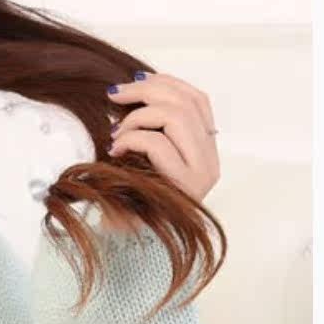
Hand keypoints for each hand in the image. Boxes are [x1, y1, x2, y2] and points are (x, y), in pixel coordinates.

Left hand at [105, 70, 220, 202]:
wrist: (124, 241)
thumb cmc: (127, 197)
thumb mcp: (139, 153)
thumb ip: (147, 124)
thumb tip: (131, 87)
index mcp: (203, 150)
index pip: (197, 100)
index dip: (165, 83)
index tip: (133, 81)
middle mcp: (209, 161)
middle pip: (186, 102)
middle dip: (146, 91)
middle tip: (113, 96)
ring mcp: (201, 175)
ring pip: (176, 117)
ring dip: (137, 118)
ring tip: (116, 134)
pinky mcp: (185, 187)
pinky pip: (159, 143)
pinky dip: (131, 138)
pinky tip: (116, 151)